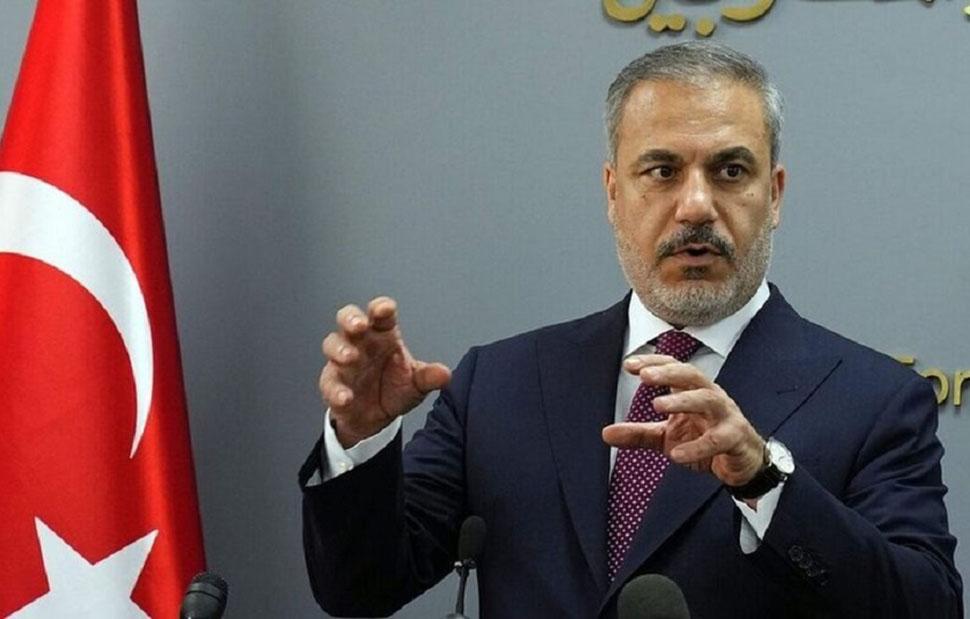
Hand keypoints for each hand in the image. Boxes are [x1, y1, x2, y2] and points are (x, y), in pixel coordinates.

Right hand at [319, 297, 450, 447]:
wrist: (376, 420)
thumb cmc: (394, 389)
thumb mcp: (416, 384)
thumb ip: (428, 377)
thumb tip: (445, 374)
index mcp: (383, 335)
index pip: (381, 315)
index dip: (381, 308)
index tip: (385, 309)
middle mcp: (361, 343)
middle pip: (348, 319)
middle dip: (351, 318)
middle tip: (359, 325)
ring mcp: (343, 362)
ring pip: (332, 344)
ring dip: (339, 349)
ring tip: (350, 357)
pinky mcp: (332, 384)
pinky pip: (329, 383)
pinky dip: (336, 390)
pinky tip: (346, 397)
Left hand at [601, 355, 763, 486]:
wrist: (741, 464)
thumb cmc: (704, 440)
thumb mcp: (666, 437)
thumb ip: (638, 433)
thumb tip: (605, 434)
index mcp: (692, 391)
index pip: (673, 368)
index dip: (653, 363)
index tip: (628, 364)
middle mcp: (710, 397)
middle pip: (692, 375)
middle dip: (668, 373)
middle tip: (644, 376)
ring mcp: (726, 416)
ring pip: (708, 400)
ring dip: (683, 400)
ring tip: (657, 405)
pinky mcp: (736, 438)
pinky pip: (719, 439)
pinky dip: (698, 447)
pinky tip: (676, 455)